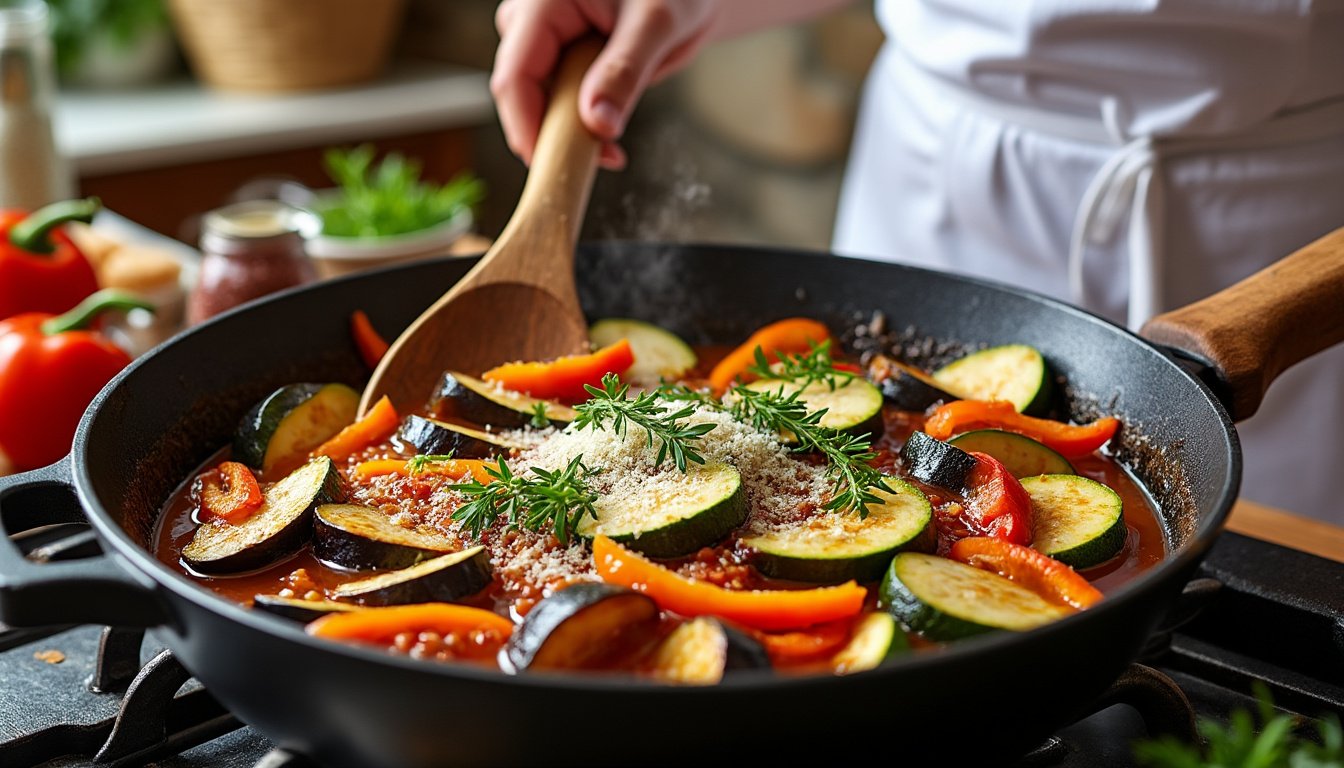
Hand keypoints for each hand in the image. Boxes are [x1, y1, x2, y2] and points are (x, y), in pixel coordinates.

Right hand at [491, 0, 720, 169]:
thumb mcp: (656, 24)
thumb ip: (625, 71)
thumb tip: (598, 124)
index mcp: (543, 3)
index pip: (516, 76)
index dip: (528, 127)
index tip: (555, 165)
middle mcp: (533, 21)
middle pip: (521, 94)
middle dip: (555, 135)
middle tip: (603, 159)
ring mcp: (543, 43)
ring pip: (538, 103)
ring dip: (570, 133)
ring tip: (614, 147)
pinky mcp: (558, 62)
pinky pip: (557, 103)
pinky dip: (580, 125)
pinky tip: (608, 135)